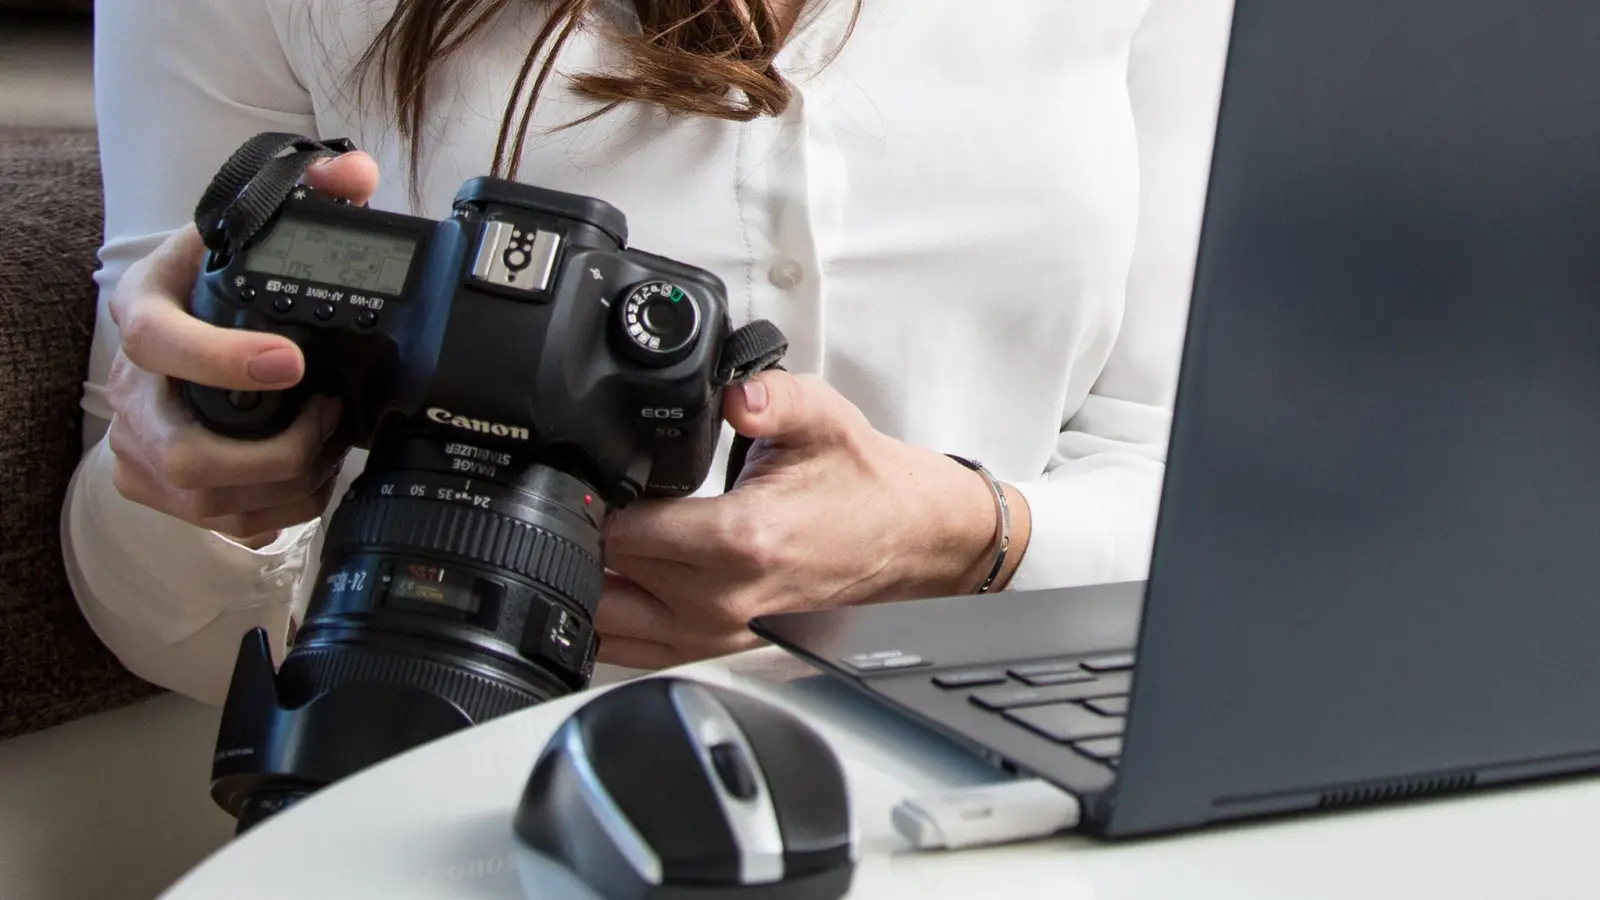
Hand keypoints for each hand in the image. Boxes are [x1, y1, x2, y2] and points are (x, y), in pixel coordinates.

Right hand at [104, 151, 380, 544]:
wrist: (173, 333)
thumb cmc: (208, 285)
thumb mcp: (242, 227)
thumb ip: (306, 192)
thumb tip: (356, 175)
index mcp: (142, 314)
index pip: (160, 342)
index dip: (224, 359)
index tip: (291, 360)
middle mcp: (132, 391)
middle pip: (187, 454)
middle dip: (277, 452)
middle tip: (329, 419)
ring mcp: (141, 451)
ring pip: (211, 500)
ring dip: (289, 482)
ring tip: (331, 444)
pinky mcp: (163, 492)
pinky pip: (228, 523)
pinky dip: (281, 508)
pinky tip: (310, 477)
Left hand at [596, 371, 1031, 667]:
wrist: (907, 538)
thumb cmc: (862, 484)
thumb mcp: (822, 417)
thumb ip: (771, 396)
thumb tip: (733, 394)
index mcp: (741, 540)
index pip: (620, 533)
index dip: (597, 500)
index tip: (602, 476)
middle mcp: (724, 599)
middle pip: (604, 577)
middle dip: (590, 538)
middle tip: (603, 501)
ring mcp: (721, 635)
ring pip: (610, 625)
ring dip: (597, 582)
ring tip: (612, 540)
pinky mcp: (721, 650)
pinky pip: (636, 653)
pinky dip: (617, 619)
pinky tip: (625, 580)